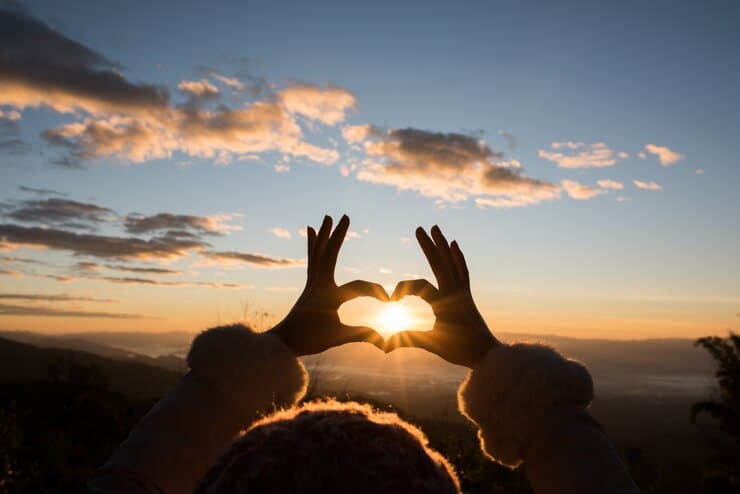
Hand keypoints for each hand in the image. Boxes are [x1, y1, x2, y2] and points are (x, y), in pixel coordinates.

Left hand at [269, 215, 388, 355]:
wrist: (282, 343)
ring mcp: (312, 283)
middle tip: (345, 216)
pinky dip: (313, 245)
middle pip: (330, 254)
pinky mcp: (309, 286)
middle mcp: (318, 284)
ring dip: (324, 234)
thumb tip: (386, 341)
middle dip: (338, 235)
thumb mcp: (338, 337)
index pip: (359, 287)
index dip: (377, 292)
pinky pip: (312, 259)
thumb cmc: (309, 340)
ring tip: (326, 218)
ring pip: (318, 253)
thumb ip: (362, 335)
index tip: (389, 301)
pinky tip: (312, 233)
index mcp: (328, 296)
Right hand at [385, 225, 498, 367]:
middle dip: (428, 245)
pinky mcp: (467, 294)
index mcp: (445, 303)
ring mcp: (462, 292)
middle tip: (419, 228)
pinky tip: (455, 246)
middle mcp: (455, 292)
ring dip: (443, 244)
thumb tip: (384, 345)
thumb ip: (409, 340)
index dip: (402, 289)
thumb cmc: (461, 351)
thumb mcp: (433, 345)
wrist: (488, 354)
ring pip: (452, 262)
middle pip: (440, 263)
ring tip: (436, 228)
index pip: (419, 286)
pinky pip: (462, 270)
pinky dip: (458, 257)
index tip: (391, 301)